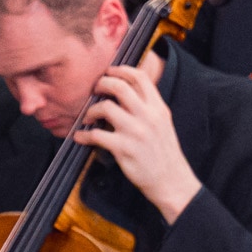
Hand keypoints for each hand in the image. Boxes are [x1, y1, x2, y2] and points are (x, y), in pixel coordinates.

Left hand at [75, 61, 201, 221]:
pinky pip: (97, 135)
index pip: (140, 78)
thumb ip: (147, 107)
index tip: (108, 72)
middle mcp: (149, 116)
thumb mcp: (162, 123)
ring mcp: (136, 132)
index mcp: (158, 108)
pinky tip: (81, 137)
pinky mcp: (124, 149)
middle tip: (94, 90)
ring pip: (106, 108)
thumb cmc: (163, 152)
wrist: (171, 180)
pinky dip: (84, 135)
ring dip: (91, 111)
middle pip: (120, 87)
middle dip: (101, 85)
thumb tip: (126, 91)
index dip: (120, 70)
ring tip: (87, 118)